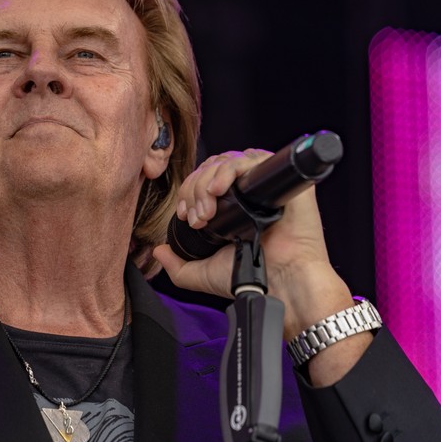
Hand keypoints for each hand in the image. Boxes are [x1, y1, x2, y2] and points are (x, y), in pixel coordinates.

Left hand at [151, 149, 352, 339]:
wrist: (280, 282)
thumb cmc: (249, 277)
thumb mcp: (203, 274)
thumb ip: (178, 266)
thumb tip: (158, 251)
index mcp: (232, 206)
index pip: (204, 181)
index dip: (189, 193)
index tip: (186, 216)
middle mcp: (248, 192)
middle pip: (212, 168)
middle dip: (195, 190)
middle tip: (198, 217)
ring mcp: (264, 184)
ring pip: (227, 161)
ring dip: (208, 182)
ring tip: (208, 209)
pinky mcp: (282, 180)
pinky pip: (252, 159)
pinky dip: (230, 168)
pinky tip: (221, 189)